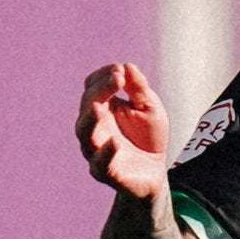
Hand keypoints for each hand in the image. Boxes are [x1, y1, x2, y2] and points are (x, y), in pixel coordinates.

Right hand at [76, 63, 167, 198]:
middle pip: (87, 105)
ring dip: (91, 119)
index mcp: (101, 108)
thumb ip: (139, 90)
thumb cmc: (148, 137)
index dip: (104, 77)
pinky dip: (106, 153)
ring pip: (85, 133)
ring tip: (99, 108)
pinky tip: (114, 143)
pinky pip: (100, 162)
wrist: (155, 172)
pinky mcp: (105, 171)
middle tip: (117, 79)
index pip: (92, 87)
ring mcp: (95, 149)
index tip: (120, 70)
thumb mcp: (150, 109)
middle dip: (100, 90)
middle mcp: (92, 126)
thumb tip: (127, 66)